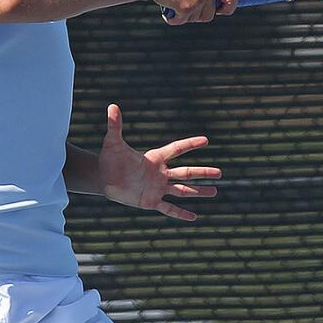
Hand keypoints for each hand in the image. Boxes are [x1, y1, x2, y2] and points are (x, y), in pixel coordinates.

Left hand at [98, 103, 221, 221]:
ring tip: (215, 191)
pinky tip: (194, 217)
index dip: (190, 144)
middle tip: (220, 173)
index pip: (177, 149)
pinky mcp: (151, 201)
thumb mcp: (113, 142)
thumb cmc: (109, 159)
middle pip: (186, 172)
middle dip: (202, 172)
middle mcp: (160, 173)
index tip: (206, 140)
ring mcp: (157, 188)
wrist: (103, 179)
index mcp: (155, 158)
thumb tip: (112, 106)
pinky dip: (181, 213)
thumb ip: (115, 125)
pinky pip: (169, 209)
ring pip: (182, 190)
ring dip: (198, 191)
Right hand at [153, 0, 237, 24]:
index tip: (222, 11)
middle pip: (210, 15)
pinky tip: (168, 6)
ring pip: (196, 19)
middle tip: (184, 3)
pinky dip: (173, 18)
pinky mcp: (187, 8)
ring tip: (175, 1)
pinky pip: (182, 21)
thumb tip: (215, 8)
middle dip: (197, 14)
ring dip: (185, 15)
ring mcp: (199, 0)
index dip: (230, 7)